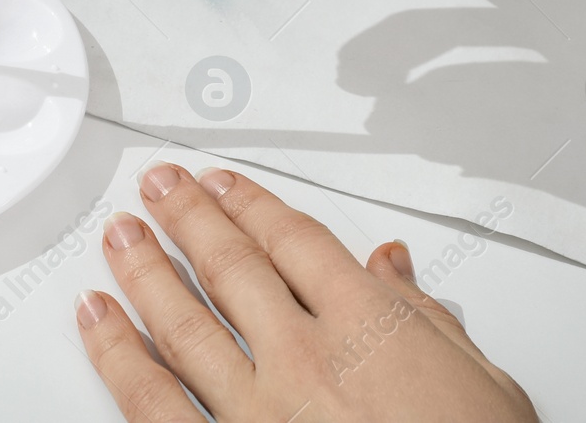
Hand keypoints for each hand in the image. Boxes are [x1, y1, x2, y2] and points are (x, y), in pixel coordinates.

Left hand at [75, 164, 537, 421]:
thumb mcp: (485, 386)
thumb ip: (426, 320)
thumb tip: (395, 268)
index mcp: (369, 325)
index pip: (295, 241)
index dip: (251, 205)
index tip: (225, 186)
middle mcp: (305, 358)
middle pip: (230, 267)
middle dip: (188, 219)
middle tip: (158, 188)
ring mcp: (259, 410)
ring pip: (183, 323)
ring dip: (144, 271)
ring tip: (121, 236)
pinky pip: (155, 402)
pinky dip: (118, 356)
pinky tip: (99, 322)